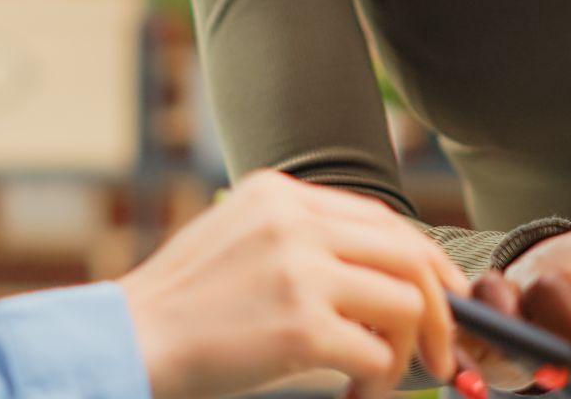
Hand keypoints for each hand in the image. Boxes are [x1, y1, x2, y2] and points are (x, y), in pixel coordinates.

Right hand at [118, 171, 467, 398]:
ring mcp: (299, 272)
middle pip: (408, 254)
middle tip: (442, 349)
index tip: (442, 292)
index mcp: (279, 193)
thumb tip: (376, 271)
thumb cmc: (180, 304)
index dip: (423, 258)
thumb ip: (299, 237)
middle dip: (439, 306)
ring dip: (406, 350)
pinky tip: (354, 392)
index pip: (381, 216)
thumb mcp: (238, 236)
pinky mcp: (301, 326)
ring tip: (379, 376)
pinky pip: (377, 354)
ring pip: (404, 303)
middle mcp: (294, 222)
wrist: (128, 339)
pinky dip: (378, 380)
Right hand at [456, 224, 570, 391]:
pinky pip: (461, 334)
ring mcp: (506, 293)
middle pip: (551, 287)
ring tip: (552, 377)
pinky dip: (462, 359)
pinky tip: (474, 388)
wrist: (543, 269)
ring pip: (495, 304)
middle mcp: (543, 267)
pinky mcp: (478, 324)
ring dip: (516, 339)